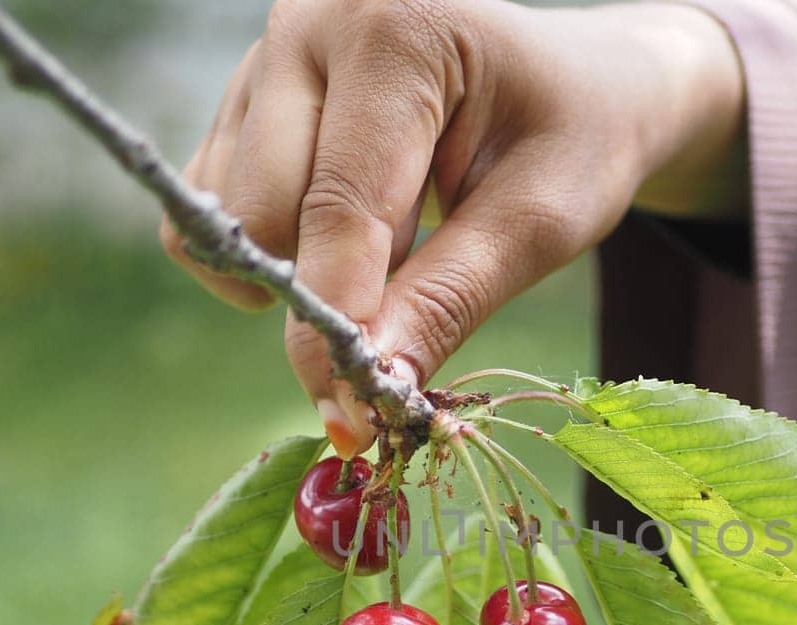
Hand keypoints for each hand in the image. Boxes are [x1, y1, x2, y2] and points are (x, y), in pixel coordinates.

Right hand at [160, 0, 745, 456]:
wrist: (578, 83)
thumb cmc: (574, 138)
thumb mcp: (540, 221)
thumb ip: (449, 299)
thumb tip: (370, 385)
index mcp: (396, 29)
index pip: (340, 203)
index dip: (339, 319)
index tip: (350, 414)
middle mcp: (310, 20)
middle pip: (262, 214)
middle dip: (325, 293)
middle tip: (405, 314)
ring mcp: (266, 52)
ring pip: (230, 216)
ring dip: (300, 269)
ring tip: (395, 244)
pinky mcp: (244, 93)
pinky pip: (219, 207)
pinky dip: (278, 248)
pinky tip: (352, 229)